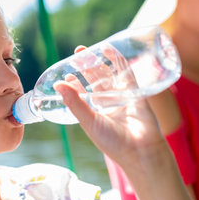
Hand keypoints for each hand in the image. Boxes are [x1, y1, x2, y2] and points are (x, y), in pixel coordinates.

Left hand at [53, 45, 165, 167]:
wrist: (141, 150)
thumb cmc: (113, 142)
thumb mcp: (89, 121)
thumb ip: (74, 102)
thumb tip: (58, 85)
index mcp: (95, 113)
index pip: (83, 94)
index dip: (75, 83)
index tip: (67, 73)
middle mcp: (108, 104)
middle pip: (96, 80)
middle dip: (86, 67)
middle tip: (77, 53)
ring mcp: (122, 97)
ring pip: (109, 75)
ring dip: (99, 61)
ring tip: (88, 50)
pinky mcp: (135, 91)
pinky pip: (126, 72)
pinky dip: (118, 60)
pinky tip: (109, 49)